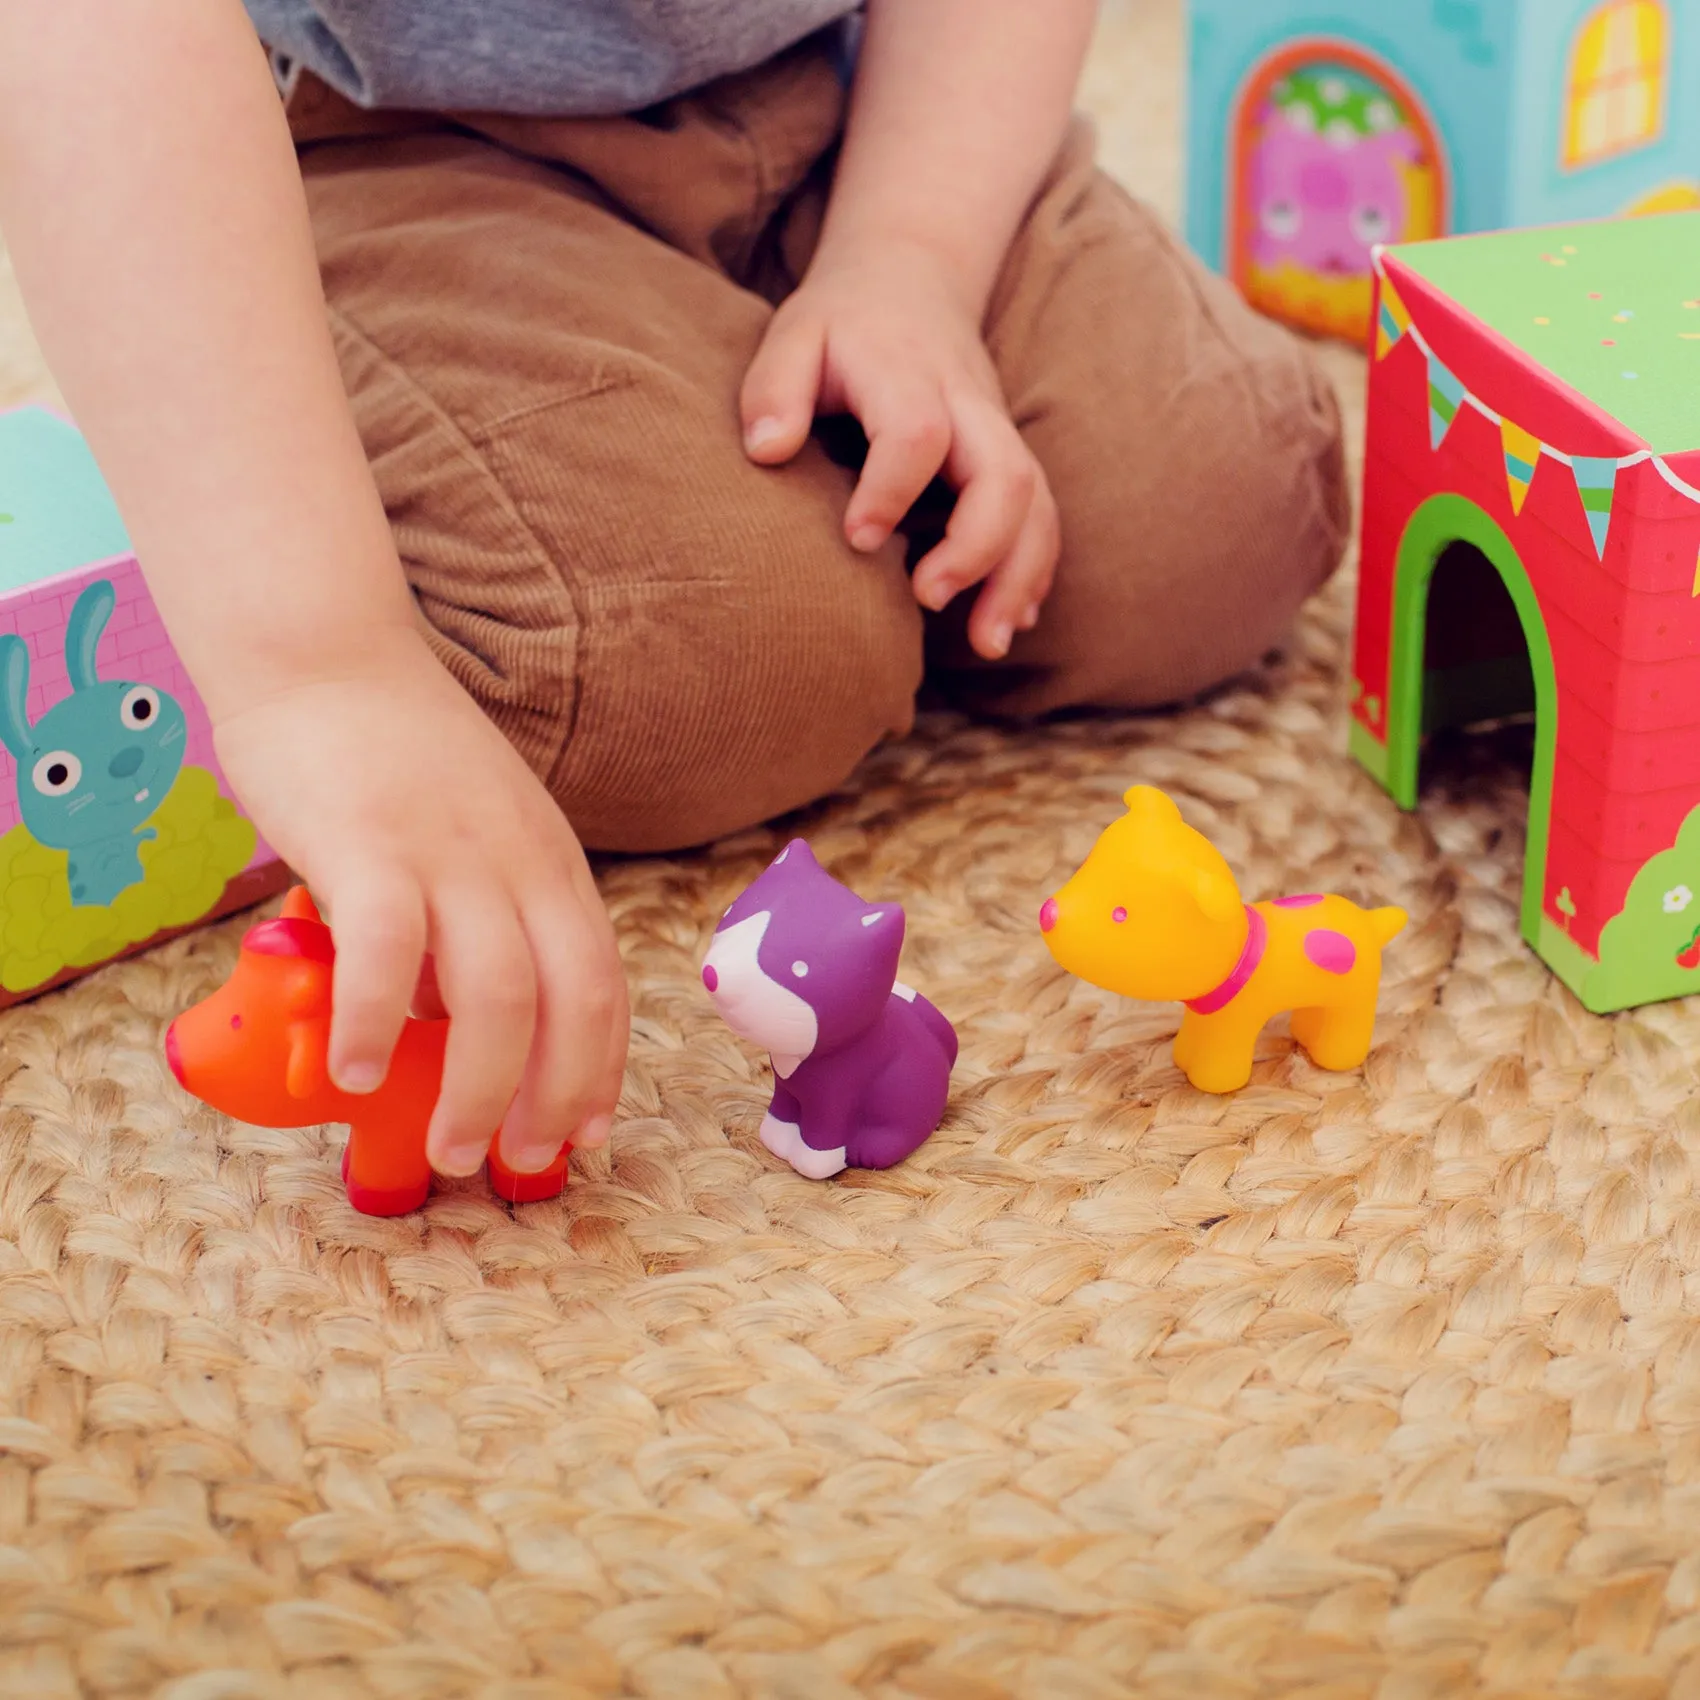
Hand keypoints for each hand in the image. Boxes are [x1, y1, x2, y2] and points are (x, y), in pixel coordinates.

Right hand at [211, 627, 627, 1176]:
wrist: (325, 652)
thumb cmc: (395, 753)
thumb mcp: (477, 833)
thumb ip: (485, 914)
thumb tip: (461, 1020)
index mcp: (552, 863)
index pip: (604, 982)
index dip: (602, 1066)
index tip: (585, 1132)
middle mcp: (520, 863)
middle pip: (571, 1001)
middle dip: (556, 1097)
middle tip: (518, 1162)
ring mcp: (451, 854)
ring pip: (498, 994)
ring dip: (481, 1088)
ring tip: (449, 1148)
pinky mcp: (370, 845)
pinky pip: (388, 953)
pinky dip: (376, 1024)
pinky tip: (356, 1075)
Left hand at [739, 244, 1058, 659]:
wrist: (914, 275)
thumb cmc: (843, 323)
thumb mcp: (793, 335)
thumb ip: (774, 388)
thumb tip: (766, 450)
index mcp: (907, 374)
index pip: (917, 433)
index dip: (891, 490)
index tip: (857, 539)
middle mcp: (967, 405)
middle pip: (1004, 475)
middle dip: (978, 546)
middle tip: (929, 599)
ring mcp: (997, 433)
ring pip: (1036, 504)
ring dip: (1020, 576)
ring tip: (987, 642)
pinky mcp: (1010, 458)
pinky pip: (1042, 515)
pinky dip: (1033, 571)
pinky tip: (1008, 620)